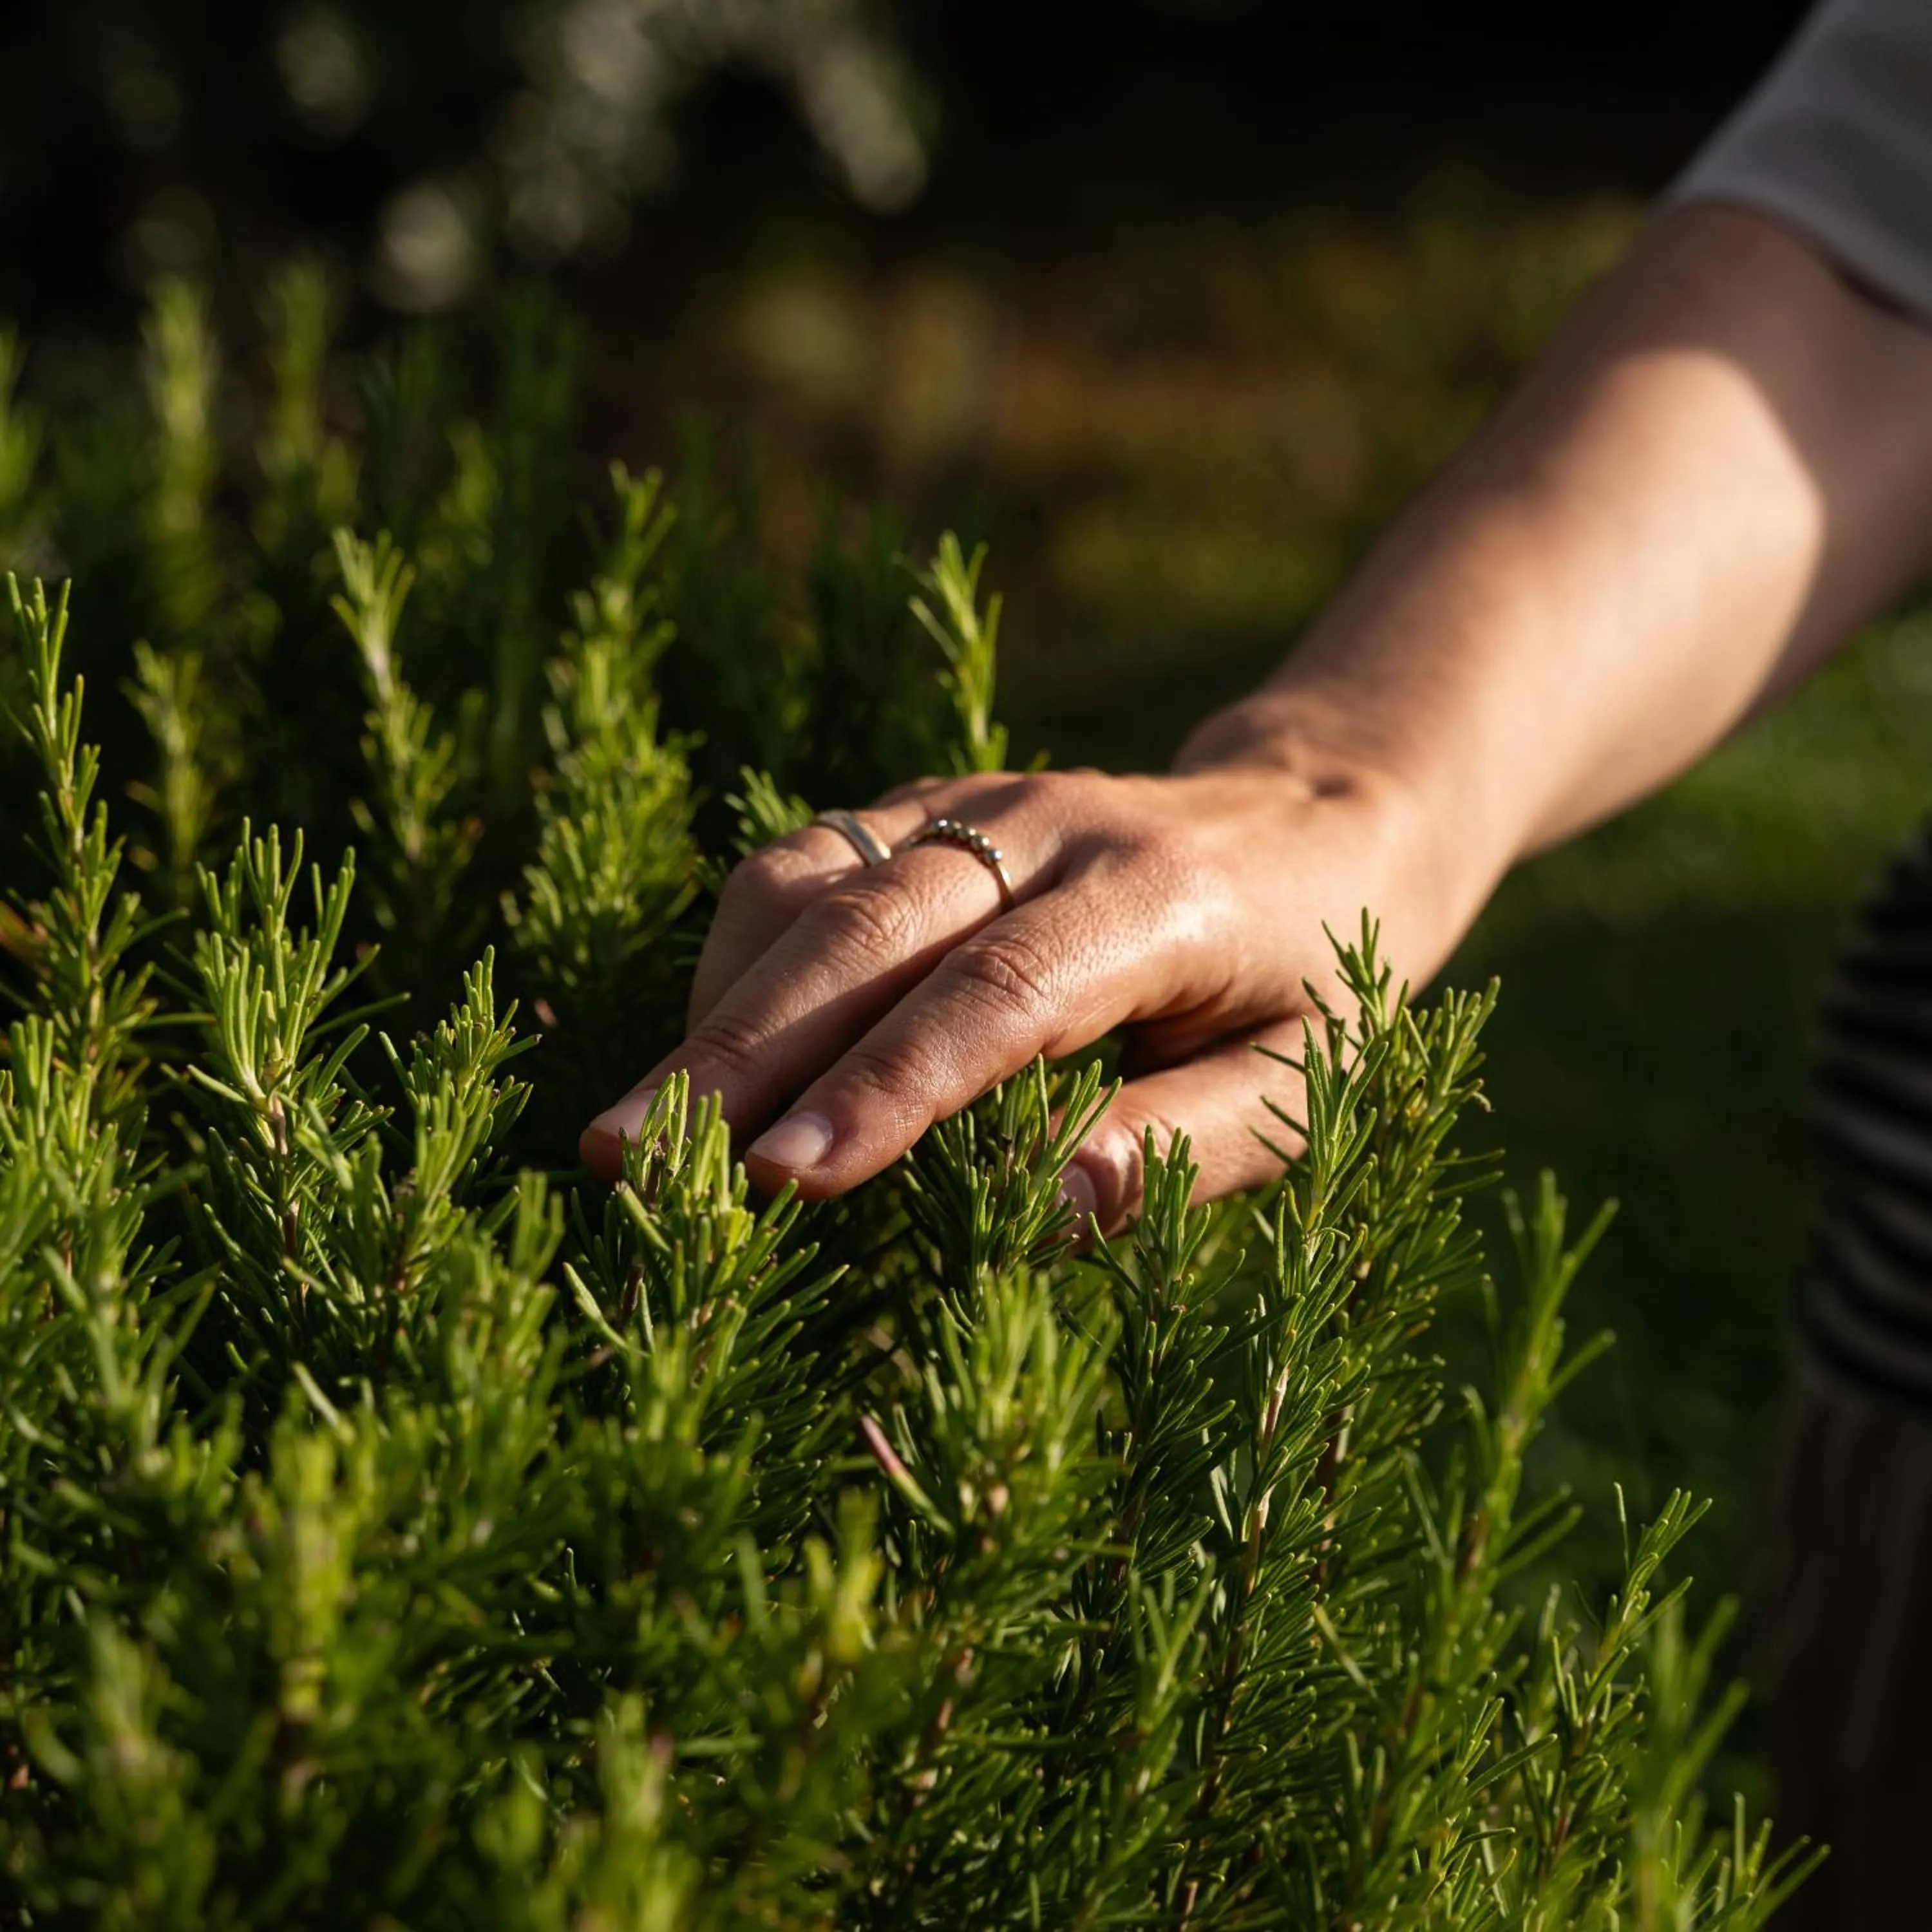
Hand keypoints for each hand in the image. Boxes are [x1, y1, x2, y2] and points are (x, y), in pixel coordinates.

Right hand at [581, 730, 1459, 1229]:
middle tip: (628, 1162)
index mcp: (1160, 901)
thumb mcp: (1305, 1083)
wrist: (1317, 821)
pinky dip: (739, 952)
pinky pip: (811, 862)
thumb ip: (1184, 1146)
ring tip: (629, 1128)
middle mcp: (1053, 827)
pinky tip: (703, 1045)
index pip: (999, 994)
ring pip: (813, 883)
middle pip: (868, 930)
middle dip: (741, 1051)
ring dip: (715, 1003)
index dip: (887, 1088)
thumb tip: (1050, 1213)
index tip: (782, 1182)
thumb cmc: (1314, 981)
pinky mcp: (931, 806)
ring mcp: (980, 802)